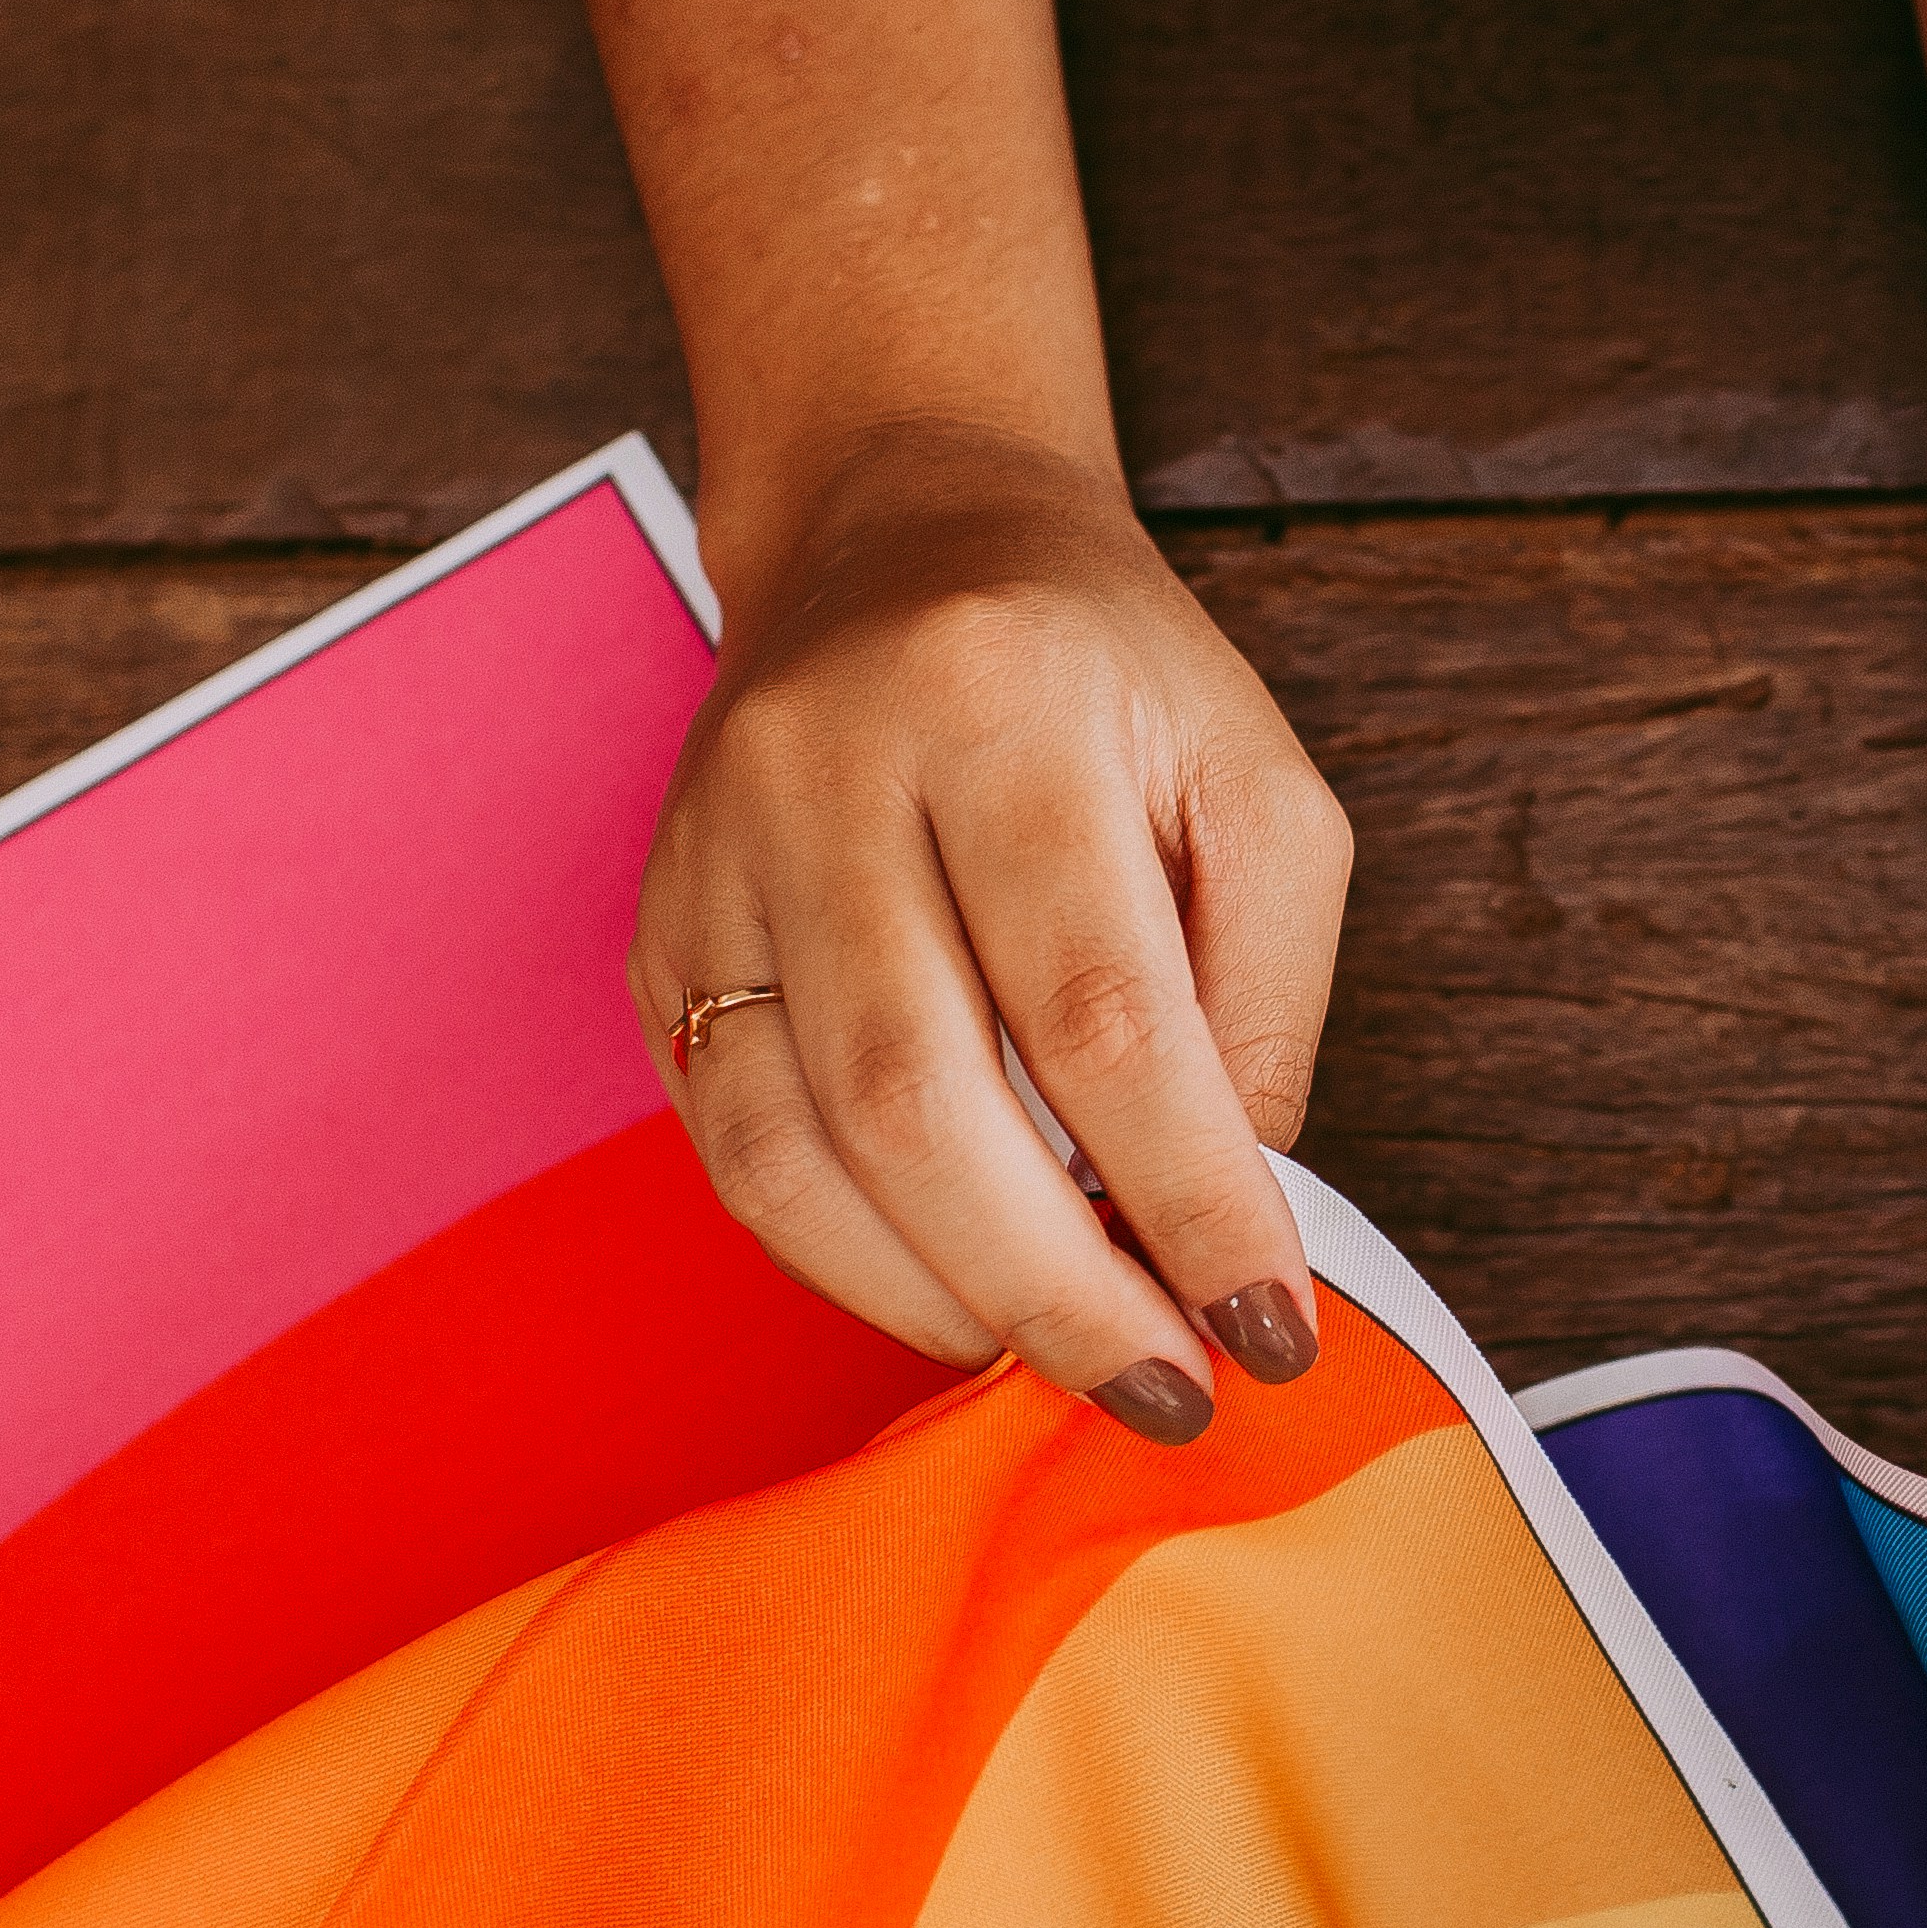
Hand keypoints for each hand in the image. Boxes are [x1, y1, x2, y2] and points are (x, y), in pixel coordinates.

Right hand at [630, 419, 1352, 1441]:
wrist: (901, 539)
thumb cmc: (1105, 680)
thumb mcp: (1254, 787)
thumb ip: (1260, 998)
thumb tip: (1232, 1221)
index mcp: (1000, 700)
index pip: (1098, 1006)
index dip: (1187, 1197)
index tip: (1270, 1328)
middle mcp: (823, 765)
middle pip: (918, 1093)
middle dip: (1056, 1286)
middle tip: (1164, 1388)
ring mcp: (712, 850)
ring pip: (795, 1139)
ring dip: (941, 1292)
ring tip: (1063, 1356)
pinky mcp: (656, 927)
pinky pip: (730, 1139)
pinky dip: (844, 1253)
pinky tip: (951, 1289)